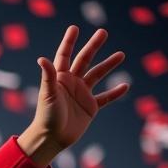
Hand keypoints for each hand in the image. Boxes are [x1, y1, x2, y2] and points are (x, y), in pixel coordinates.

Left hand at [23, 26, 128, 160]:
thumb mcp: (47, 95)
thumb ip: (48, 76)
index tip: (74, 28)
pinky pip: (105, 98)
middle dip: (93, 46)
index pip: (65, 55)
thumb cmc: (46, 116)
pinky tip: (125, 86)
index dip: (69, 42)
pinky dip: (115, 93)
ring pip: (97, 75)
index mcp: (60, 78)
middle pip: (84, 60)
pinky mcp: (90, 107)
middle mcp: (71, 83)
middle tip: (103, 32)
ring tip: (121, 54)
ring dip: (108, 65)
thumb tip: (42, 58)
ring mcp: (82, 94)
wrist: (51, 139)